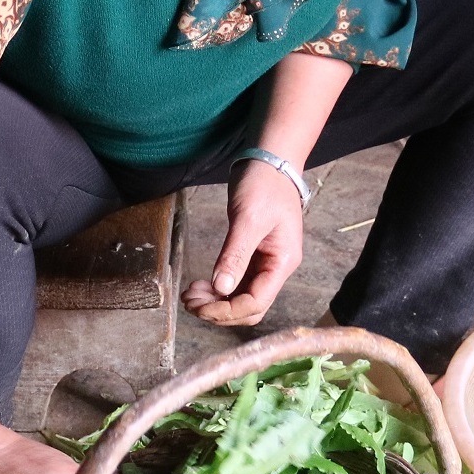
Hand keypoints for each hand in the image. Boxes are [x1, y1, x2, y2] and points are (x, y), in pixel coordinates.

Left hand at [182, 159, 303, 326]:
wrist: (270, 162)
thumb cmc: (264, 185)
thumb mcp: (248, 218)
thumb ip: (235, 254)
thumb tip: (222, 288)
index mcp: (282, 262)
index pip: (256, 302)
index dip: (227, 311)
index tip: (199, 307)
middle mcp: (276, 268)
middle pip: (250, 306)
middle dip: (220, 310)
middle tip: (190, 302)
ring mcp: (266, 263)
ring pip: (241, 297)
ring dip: (216, 302)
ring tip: (191, 295)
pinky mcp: (254, 256)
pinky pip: (237, 283)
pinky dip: (218, 289)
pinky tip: (200, 286)